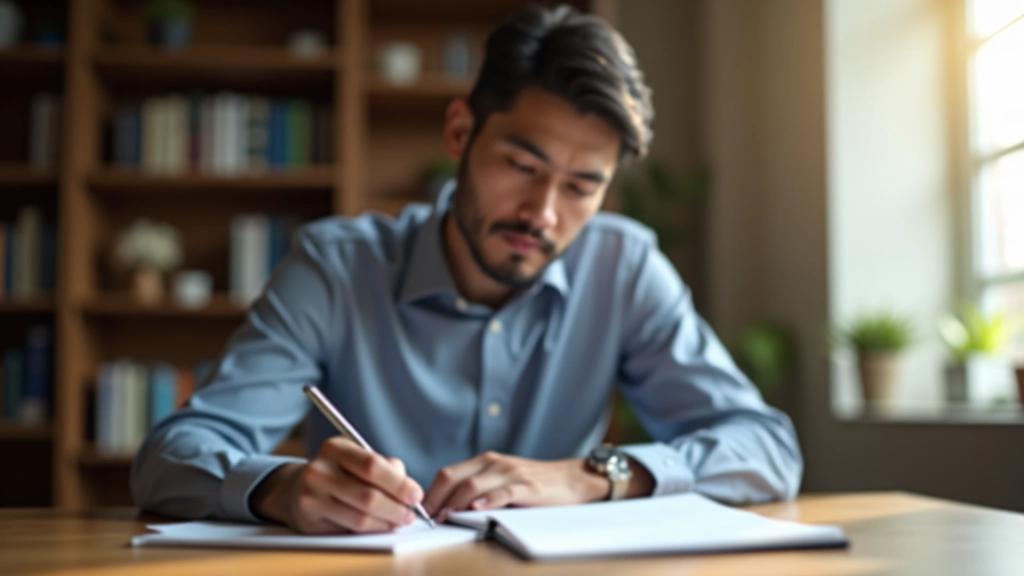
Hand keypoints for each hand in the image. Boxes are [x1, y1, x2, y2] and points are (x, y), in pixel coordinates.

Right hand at [249, 437, 424, 534]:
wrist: (296, 489)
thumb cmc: (338, 474)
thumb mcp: (358, 460)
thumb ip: (386, 469)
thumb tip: (409, 489)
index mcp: (336, 447)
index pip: (373, 466)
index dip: (398, 483)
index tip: (416, 495)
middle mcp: (320, 468)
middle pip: (368, 495)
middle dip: (396, 507)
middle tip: (410, 514)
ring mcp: (312, 494)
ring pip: (361, 516)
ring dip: (386, 522)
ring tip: (398, 521)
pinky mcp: (309, 516)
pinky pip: (349, 527)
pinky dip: (372, 529)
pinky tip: (381, 525)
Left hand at [422, 452, 611, 520]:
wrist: (572, 480)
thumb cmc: (535, 486)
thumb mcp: (502, 481)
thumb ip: (479, 490)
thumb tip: (447, 510)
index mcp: (484, 462)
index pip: (447, 474)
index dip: (430, 494)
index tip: (420, 513)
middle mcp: (493, 464)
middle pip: (453, 477)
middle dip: (436, 499)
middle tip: (428, 519)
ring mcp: (509, 473)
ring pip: (472, 485)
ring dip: (454, 504)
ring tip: (445, 519)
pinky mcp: (526, 486)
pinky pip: (502, 492)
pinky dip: (487, 501)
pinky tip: (476, 511)